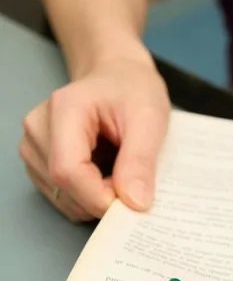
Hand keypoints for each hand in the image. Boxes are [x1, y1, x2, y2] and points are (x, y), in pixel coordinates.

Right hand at [19, 56, 169, 221]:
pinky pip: (63, 197)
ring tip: (118, 172)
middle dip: (102, 199)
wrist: (117, 76)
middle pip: (63, 188)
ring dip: (96, 199)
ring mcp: (34, 145)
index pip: (68, 170)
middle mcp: (39, 127)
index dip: (100, 197)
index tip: (132, 202)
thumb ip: (140, 160)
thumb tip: (134, 203)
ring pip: (63, 198)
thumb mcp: (150, 118)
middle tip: (133, 182)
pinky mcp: (37, 161)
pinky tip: (104, 174)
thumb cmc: (133, 90)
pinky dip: (88, 197)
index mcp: (64, 109)